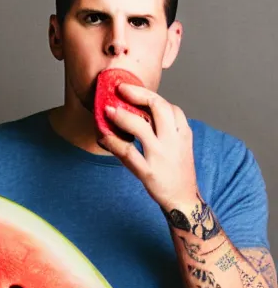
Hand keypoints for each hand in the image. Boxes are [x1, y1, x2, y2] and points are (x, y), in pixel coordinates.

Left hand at [97, 83, 198, 210]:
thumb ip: (166, 129)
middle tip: (120, 88)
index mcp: (183, 133)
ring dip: (122, 115)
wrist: (183, 199)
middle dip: (138, 94)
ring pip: (141, 127)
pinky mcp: (148, 172)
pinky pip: (128, 153)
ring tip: (108, 109)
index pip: (169, 106)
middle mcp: (174, 141)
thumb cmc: (177, 170)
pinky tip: (103, 136)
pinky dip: (113, 143)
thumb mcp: (180, 145)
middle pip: (158, 107)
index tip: (133, 91)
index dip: (149, 96)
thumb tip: (140, 113)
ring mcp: (161, 156)